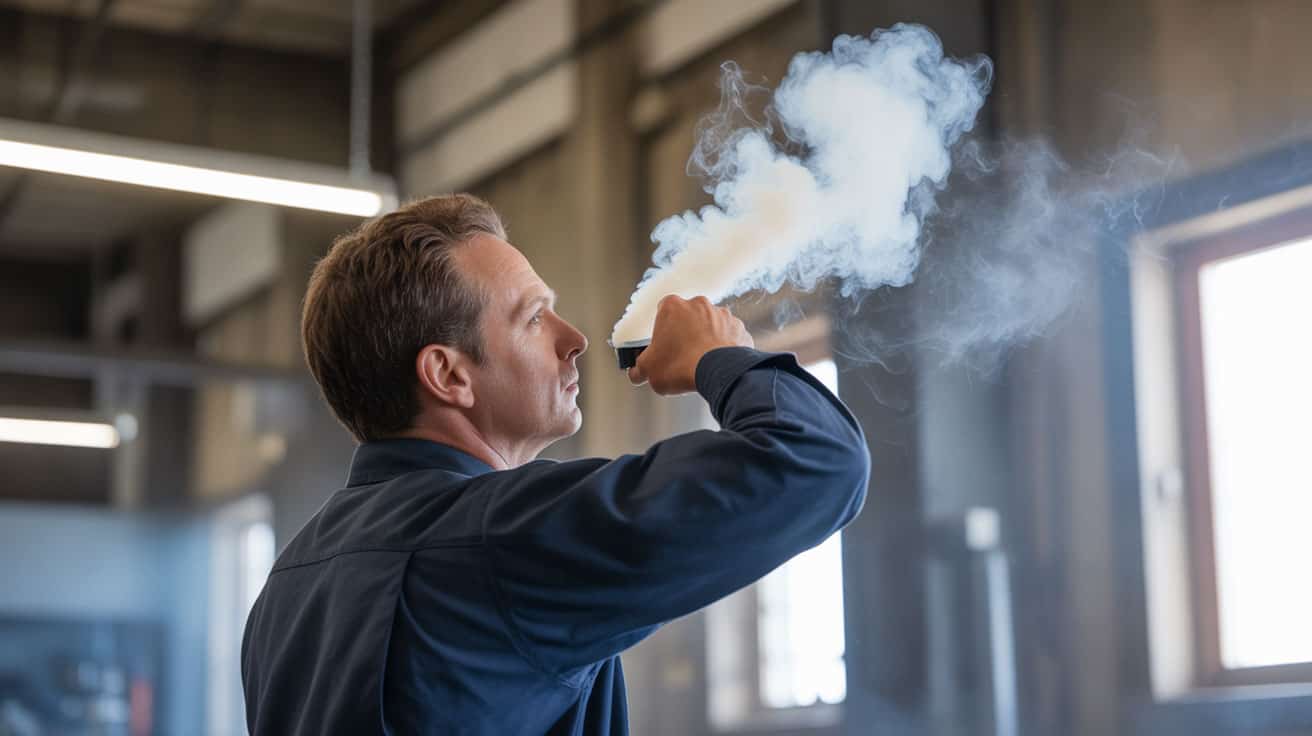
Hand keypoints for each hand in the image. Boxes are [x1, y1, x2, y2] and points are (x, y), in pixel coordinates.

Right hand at [627, 295, 753, 394]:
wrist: (718, 373)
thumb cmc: (681, 366)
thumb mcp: (648, 370)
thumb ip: (639, 369)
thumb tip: (637, 374)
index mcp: (673, 307)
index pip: (663, 311)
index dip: (662, 330)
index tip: (663, 345)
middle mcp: (699, 304)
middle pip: (688, 317)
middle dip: (685, 333)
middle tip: (681, 355)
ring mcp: (722, 315)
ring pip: (711, 325)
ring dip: (706, 339)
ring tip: (701, 362)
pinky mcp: (740, 329)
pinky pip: (730, 337)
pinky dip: (725, 348)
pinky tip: (718, 364)